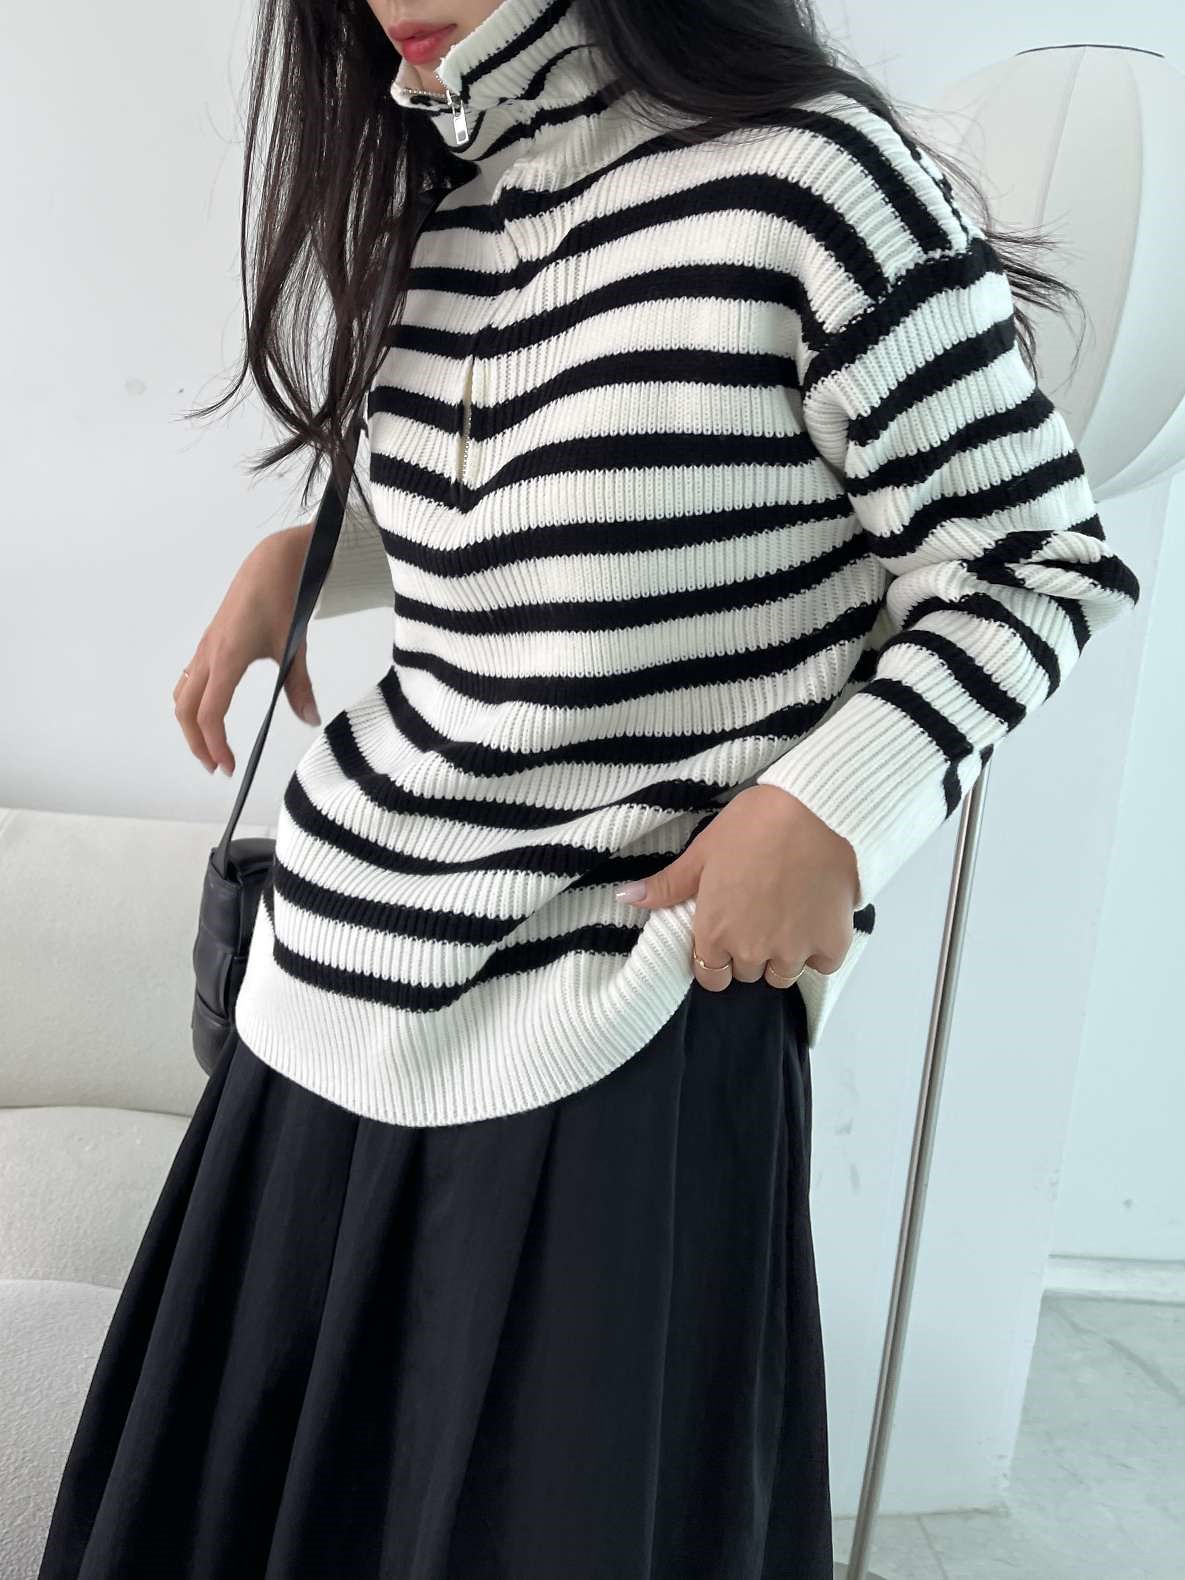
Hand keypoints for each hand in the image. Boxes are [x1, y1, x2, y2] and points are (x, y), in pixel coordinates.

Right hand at [172, 523, 321, 775]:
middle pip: (185, 710)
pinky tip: (212, 713)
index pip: (210, 713)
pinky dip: (193, 704)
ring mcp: (205, 648)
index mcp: (227, 658)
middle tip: (216, 766)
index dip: (215, 745)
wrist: (271, 562)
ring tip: (211, 746)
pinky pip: (188, 680)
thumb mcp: (294, 646)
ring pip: (182, 695)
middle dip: (196, 742)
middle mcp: (208, 655)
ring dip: (191, 724)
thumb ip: (300, 686)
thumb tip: (310, 719)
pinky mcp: (209, 643)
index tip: (229, 767)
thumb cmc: (282, 598)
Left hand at [613, 786, 859, 992]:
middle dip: (749, 952)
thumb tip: (625, 898)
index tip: (726, 934)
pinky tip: (816, 918)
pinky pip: (822, 964)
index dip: (716, 959)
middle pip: (748, 973)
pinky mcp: (832, 945)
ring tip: (788, 917)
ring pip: (783, 975)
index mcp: (715, 933)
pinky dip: (820, 948)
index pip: (711, 977)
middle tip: (759, 914)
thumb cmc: (753, 824)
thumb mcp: (703, 851)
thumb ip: (668, 884)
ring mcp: (794, 952)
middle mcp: (752, 951)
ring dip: (783, 955)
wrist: (815, 811)